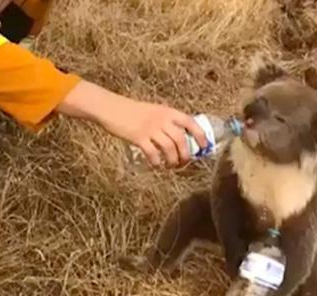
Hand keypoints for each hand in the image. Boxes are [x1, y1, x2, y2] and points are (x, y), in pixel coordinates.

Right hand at [57, 81, 207, 166]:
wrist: (112, 108)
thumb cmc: (133, 111)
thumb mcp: (155, 111)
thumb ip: (167, 121)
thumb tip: (180, 138)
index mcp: (168, 112)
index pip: (190, 123)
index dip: (200, 136)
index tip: (204, 147)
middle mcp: (162, 120)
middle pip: (181, 141)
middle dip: (186, 155)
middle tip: (184, 163)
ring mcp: (150, 129)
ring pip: (170, 149)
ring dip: (173, 161)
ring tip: (171, 166)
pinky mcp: (138, 138)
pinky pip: (153, 154)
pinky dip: (157, 163)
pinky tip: (156, 165)